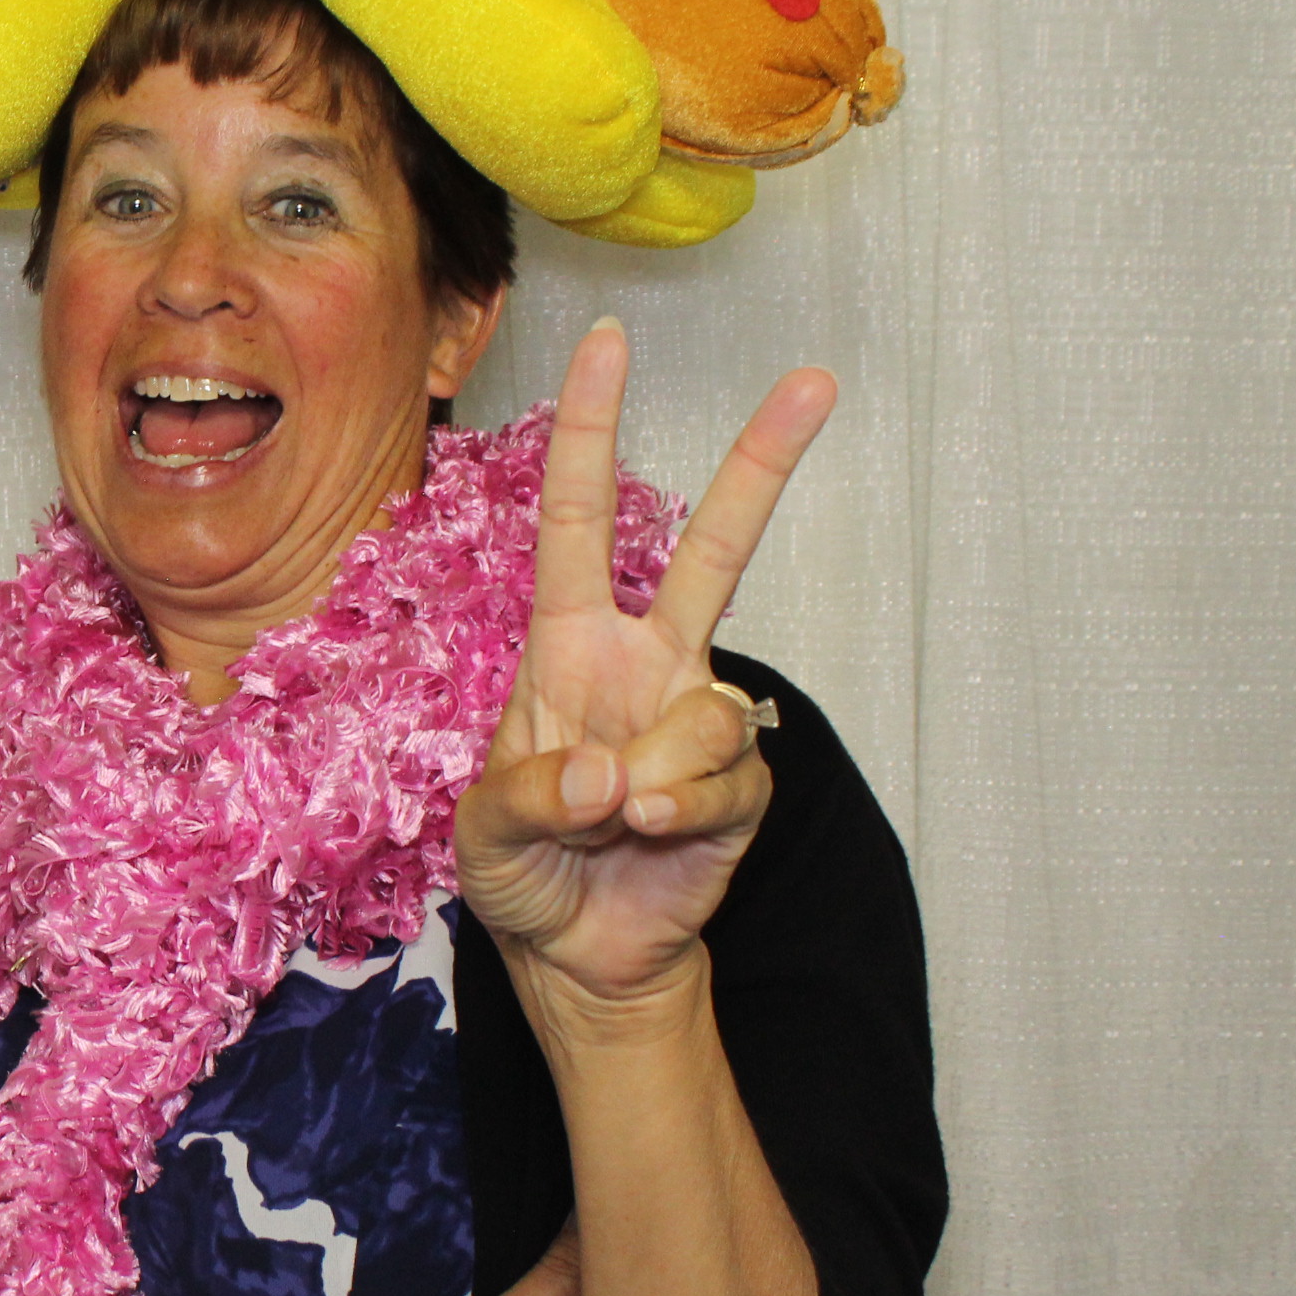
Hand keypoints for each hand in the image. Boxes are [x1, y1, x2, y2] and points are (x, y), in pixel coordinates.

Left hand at [455, 322, 837, 1013]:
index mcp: (568, 644)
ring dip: (655, 775)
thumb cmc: (522, 869)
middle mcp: (644, 664)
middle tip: (814, 380)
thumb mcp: (482, 833)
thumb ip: (526, 795)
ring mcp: (696, 721)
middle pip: (714, 549)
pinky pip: (727, 779)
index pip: (578, 517)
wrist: (574, 953)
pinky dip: (680, 813)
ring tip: (612, 822)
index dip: (590, 429)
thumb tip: (603, 774)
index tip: (606, 342)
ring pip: (712, 708)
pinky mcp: (739, 786)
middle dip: (764, 465)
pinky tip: (649, 837)